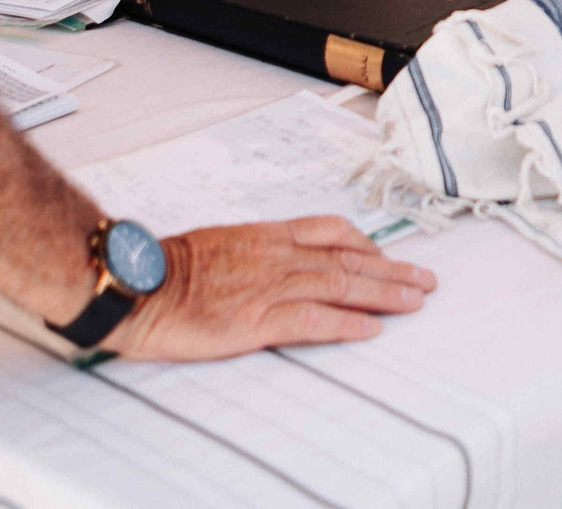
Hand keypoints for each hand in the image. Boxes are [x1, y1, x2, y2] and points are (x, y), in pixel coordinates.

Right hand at [105, 215, 436, 360]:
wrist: (137, 283)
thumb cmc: (165, 268)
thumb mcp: (217, 244)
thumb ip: (250, 252)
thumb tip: (266, 264)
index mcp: (266, 236)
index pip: (330, 230)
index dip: (366, 243)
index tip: (387, 253)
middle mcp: (277, 255)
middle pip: (349, 258)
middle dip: (392, 269)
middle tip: (424, 279)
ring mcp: (271, 286)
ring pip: (343, 284)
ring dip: (385, 293)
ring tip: (415, 301)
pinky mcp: (259, 319)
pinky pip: (315, 320)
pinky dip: (348, 323)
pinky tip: (371, 329)